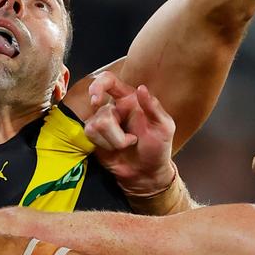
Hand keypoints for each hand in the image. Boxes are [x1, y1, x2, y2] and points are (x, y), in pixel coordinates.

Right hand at [86, 73, 175, 195]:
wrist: (146, 173)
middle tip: (133, 140)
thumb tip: (141, 88)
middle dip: (117, 133)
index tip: (96, 98)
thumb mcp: (164, 127)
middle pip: (102, 111)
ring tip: (126, 145)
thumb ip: (154, 107)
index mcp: (129, 99)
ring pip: (96, 124)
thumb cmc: (158, 147)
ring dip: (114, 141)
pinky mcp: (94, 136)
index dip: (98, 85)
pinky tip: (114, 149)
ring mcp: (102, 121)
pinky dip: (105, 145)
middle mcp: (114, 107)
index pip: (108, 81)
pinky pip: (90, 134)